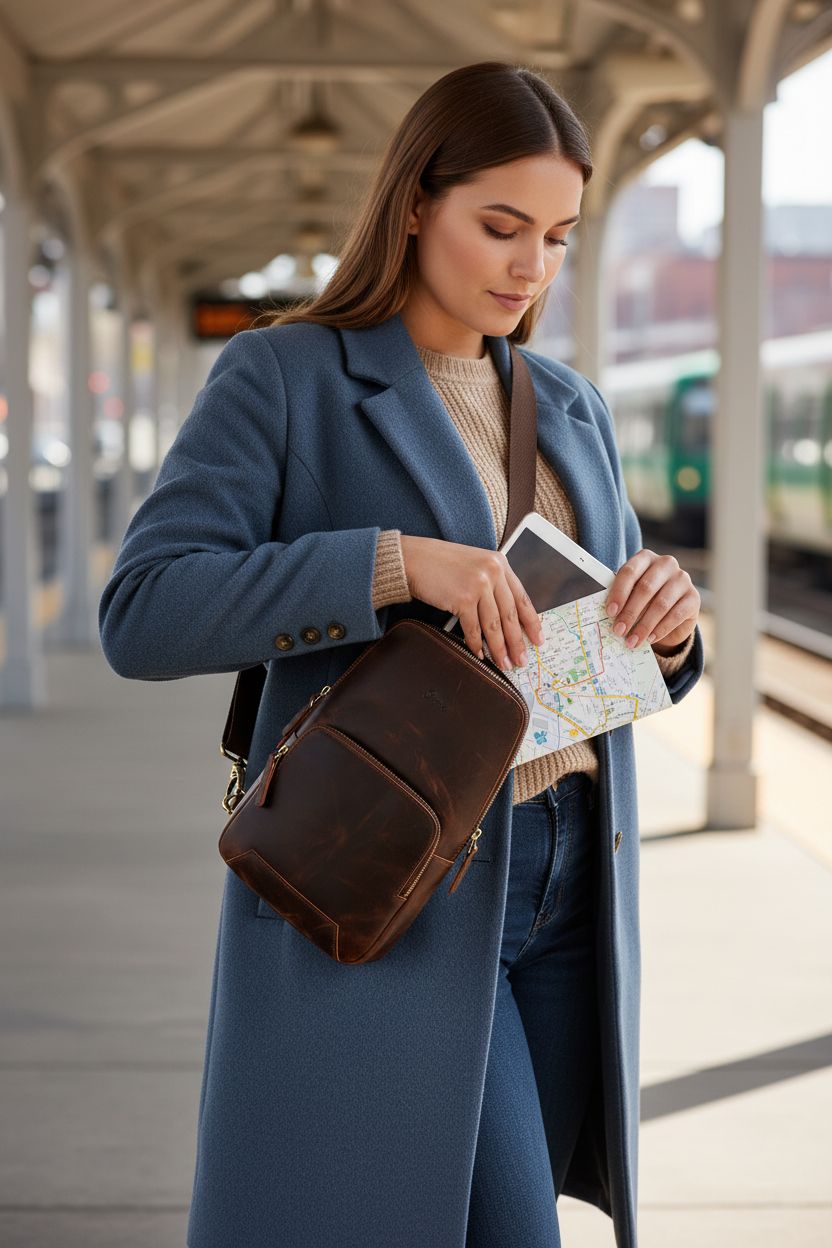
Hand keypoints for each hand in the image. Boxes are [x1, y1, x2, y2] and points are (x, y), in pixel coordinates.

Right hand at [400, 535, 543, 671]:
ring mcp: (479, 585)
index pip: (522, 598)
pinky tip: (479, 654)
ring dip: (499, 648)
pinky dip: (475, 644)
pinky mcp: (463, 598)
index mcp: (500, 564)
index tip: (537, 639)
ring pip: (494, 625)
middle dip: (517, 642)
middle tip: (521, 660)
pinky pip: (473, 628)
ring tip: (503, 663)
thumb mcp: (475, 565)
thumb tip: (506, 618)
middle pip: (510, 615)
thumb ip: (492, 583)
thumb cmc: (440, 564)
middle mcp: (493, 573)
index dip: (532, 623)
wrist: (413, 559)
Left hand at [605, 549, 698, 652]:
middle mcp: (666, 564)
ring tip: (632, 641)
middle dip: (629, 612)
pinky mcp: (694, 597)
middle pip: (645, 588)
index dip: (619, 593)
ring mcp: (682, 579)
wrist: (671, 610)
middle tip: (619, 631)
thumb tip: (609, 615)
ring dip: (644, 625)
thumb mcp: (631, 594)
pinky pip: (676, 614)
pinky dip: (661, 629)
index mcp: (645, 558)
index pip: (630, 572)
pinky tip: (650, 639)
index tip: (610, 612)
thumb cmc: (644, 599)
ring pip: (661, 604)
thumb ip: (621, 599)